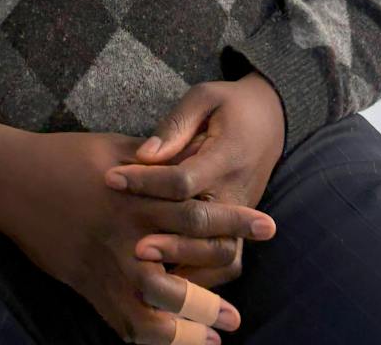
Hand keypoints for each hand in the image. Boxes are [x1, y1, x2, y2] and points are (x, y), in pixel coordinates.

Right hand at [0, 128, 270, 342]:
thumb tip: (189, 162)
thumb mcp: (115, 147)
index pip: (197, 210)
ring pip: (154, 303)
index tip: (269, 226)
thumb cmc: (65, 155)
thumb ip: (155, 162)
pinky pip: (122, 321)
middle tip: (240, 309)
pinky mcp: (86, 284)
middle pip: (183, 264)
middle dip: (218, 285)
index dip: (235, 219)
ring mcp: (105, 263)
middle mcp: (126, 233)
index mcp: (137, 194)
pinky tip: (175, 341)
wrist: (12, 179)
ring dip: (189, 322)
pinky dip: (152, 337)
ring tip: (216, 333)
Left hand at [104, 75, 286, 288]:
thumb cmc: (229, 106)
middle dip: (169, 243)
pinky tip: (167, 281)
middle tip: (133, 247)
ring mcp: (241, 215)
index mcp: (226, 156)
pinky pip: (225, 264)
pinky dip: (200, 280)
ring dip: (187, 270)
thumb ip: (175, 126)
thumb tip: (144, 155)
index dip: (145, 181)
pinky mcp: (239, 229)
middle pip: (204, 229)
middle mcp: (237, 193)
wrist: (270, 120)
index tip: (111, 179)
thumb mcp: (204, 98)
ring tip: (152, 276)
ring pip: (220, 257)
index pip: (183, 179)